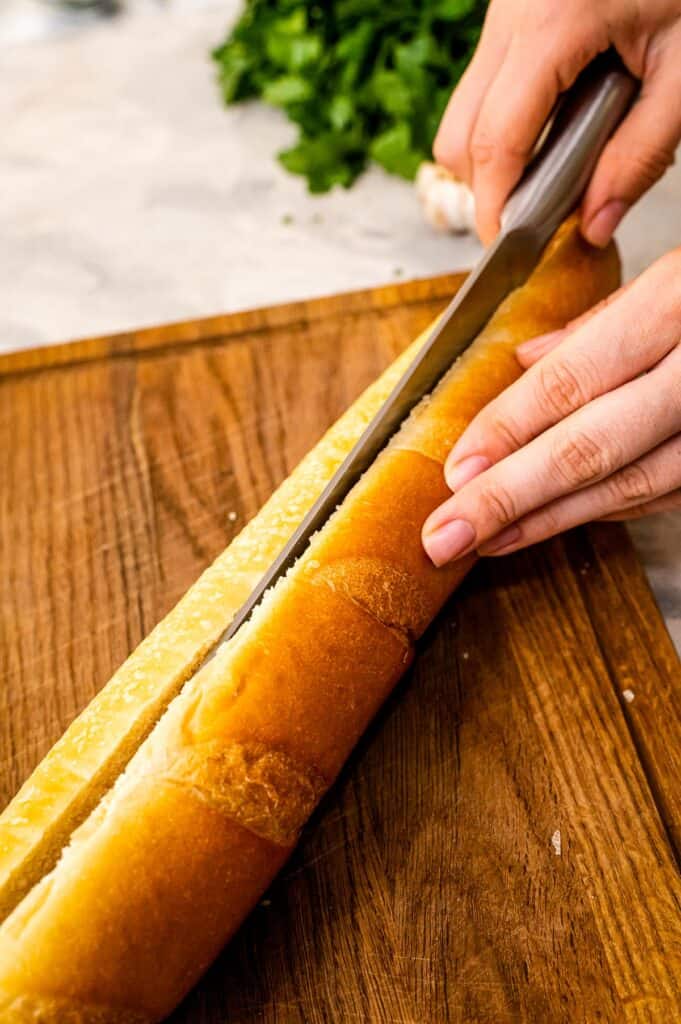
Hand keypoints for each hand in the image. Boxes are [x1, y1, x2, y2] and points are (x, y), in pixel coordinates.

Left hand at [422, 249, 680, 565]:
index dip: (507, 430)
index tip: (453, 470)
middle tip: (445, 535)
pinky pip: (671, 490)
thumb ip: (606, 320)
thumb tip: (525, 360)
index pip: (575, 379)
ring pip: (634, 484)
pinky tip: (557, 522)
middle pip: (596, 446)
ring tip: (487, 540)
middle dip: (511, 498)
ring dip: (552, 520)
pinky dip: (610, 510)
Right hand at [433, 0, 680, 245]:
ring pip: (462, 113)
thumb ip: (640, 156)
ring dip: (493, 157)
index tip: (510, 251)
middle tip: (533, 218)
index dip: (496, 209)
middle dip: (487, 189)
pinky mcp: (510, 12)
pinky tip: (554, 128)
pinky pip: (482, 86)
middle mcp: (511, 13)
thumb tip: (594, 226)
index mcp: (553, 23)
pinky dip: (505, 123)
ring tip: (550, 172)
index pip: (495, 143)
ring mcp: (503, 9)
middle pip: (459, 136)